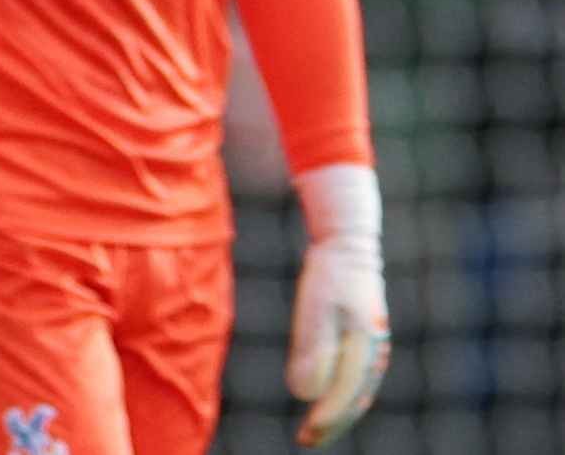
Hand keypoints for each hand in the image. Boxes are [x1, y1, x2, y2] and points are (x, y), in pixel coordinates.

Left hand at [288, 164, 389, 447]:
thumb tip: (305, 395)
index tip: (307, 434)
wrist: (349, 246)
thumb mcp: (315, 307)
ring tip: (313, 432)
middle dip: (332, 423)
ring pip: (359, 393)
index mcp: (365, 346)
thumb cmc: (329, 276)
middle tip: (306, 441)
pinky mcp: (368, 343)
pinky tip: (326, 406)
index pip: (345, 394)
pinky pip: (358, 380)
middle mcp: (376, 352)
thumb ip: (313, 349)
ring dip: (338, 414)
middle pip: (355, 399)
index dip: (327, 418)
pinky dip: (344, 398)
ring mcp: (375, 348)